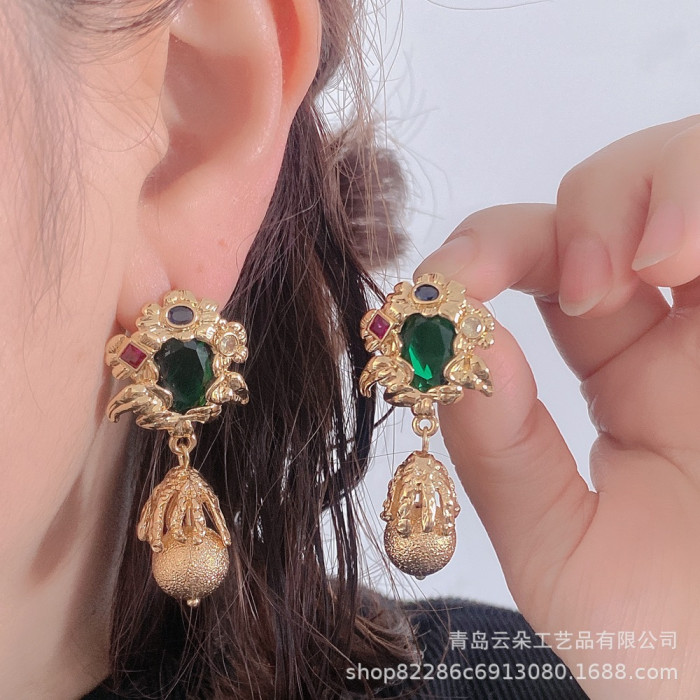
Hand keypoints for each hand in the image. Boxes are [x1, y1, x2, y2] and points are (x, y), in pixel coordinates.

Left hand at [415, 115, 699, 699]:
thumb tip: (445, 342)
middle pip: (624, 197)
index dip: (487, 249)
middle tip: (584, 280)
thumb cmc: (675, 644)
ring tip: (662, 259)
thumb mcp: (562, 551)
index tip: (450, 283)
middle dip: (590, 204)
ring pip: (697, 173)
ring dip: (667, 184)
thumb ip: (499, 451)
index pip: (546, 263)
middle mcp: (692, 330)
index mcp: (627, 376)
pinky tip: (689, 260)